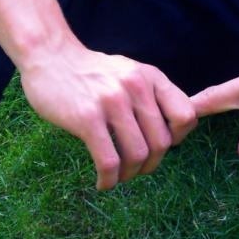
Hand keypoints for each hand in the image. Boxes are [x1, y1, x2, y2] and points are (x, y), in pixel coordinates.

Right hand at [20, 40, 196, 189]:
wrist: (52, 57)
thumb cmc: (94, 72)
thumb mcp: (131, 72)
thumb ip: (153, 94)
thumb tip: (180, 126)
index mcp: (151, 77)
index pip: (186, 115)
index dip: (178, 138)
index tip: (161, 145)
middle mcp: (137, 87)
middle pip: (162, 142)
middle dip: (151, 164)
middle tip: (136, 168)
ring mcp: (113, 101)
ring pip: (138, 155)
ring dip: (130, 174)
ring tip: (119, 175)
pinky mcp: (88, 118)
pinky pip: (109, 161)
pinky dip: (109, 180)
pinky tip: (103, 182)